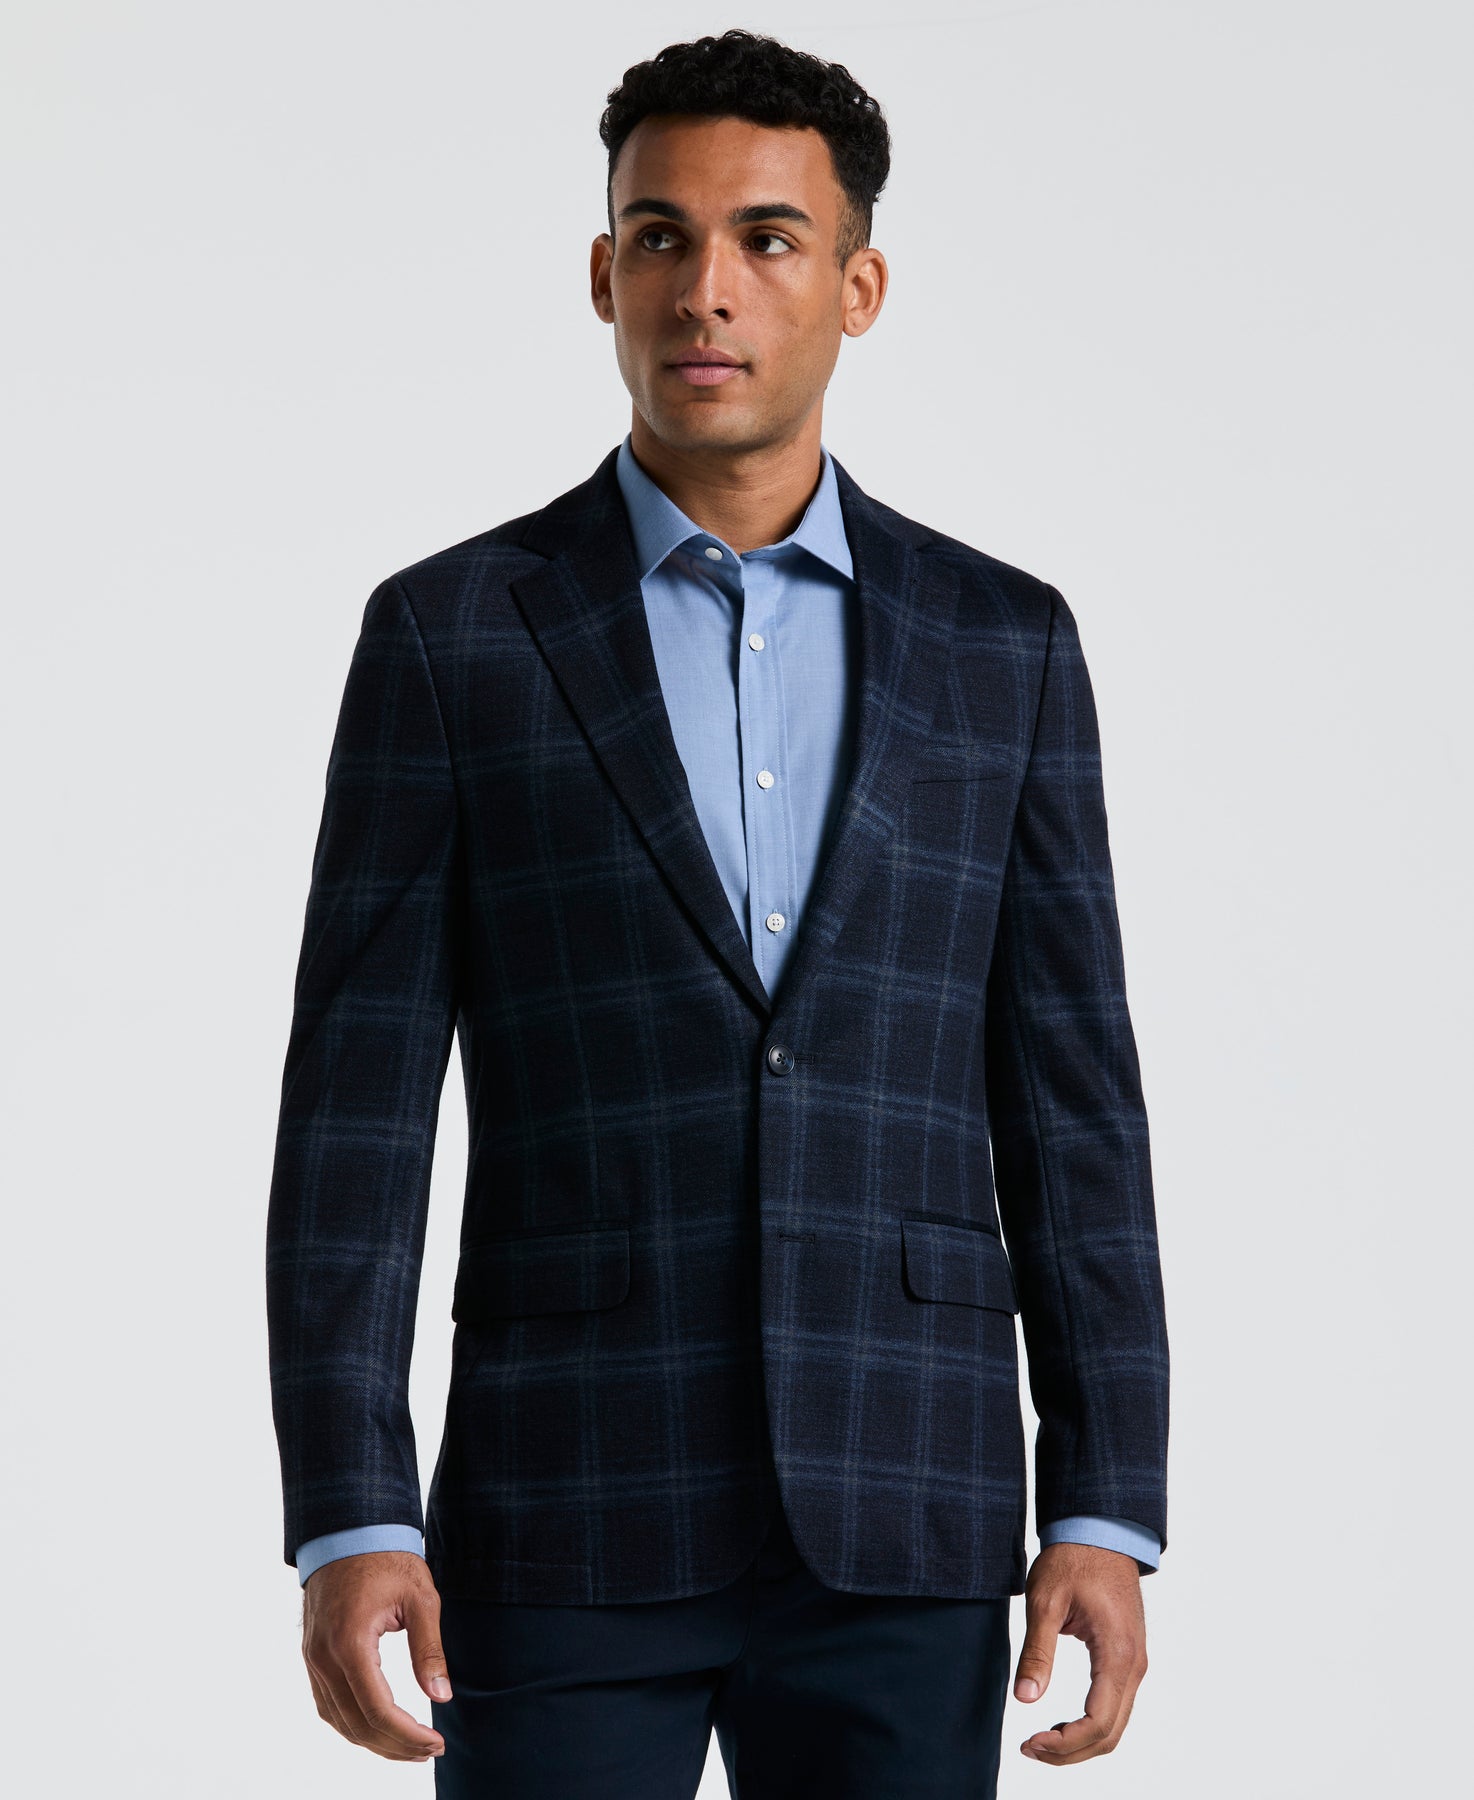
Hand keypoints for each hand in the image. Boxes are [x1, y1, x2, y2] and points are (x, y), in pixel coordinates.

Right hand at [300, 1550, 451, 1760]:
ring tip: (409, 1747)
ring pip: (339, 1721)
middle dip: (395, 1746)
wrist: (348, 1531)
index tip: (436, 1743)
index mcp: (350, 1643)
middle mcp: (324, 1658)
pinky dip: (353, 1724)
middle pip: (357, 1724)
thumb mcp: (420, 1598)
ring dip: (373, 1742)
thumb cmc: (388, 1559)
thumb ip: (429, 1649)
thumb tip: (442, 1696)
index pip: (378, 1711)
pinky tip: (378, 1729)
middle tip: (429, 1751)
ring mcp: (313, 1659)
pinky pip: (328, 1705)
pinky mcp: (312, 1656)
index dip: (408, 1736)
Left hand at [1012, 1541, 1147, 1765]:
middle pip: (1110, 1733)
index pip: (1098, 1722)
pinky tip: (1062, 1724)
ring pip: (1115, 1724)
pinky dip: (1091, 1725)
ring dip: (1081, 1743)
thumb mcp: (1045, 1602)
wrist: (1100, 1531)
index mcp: (1117, 1654)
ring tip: (1041, 1741)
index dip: (1066, 1743)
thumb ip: (1037, 1652)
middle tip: (1029, 1747)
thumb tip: (1025, 1699)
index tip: (1031, 1741)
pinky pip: (1115, 1706)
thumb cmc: (1073, 1560)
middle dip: (1070, 1751)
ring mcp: (1135, 1663)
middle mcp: (1134, 1665)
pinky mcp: (1128, 1658)